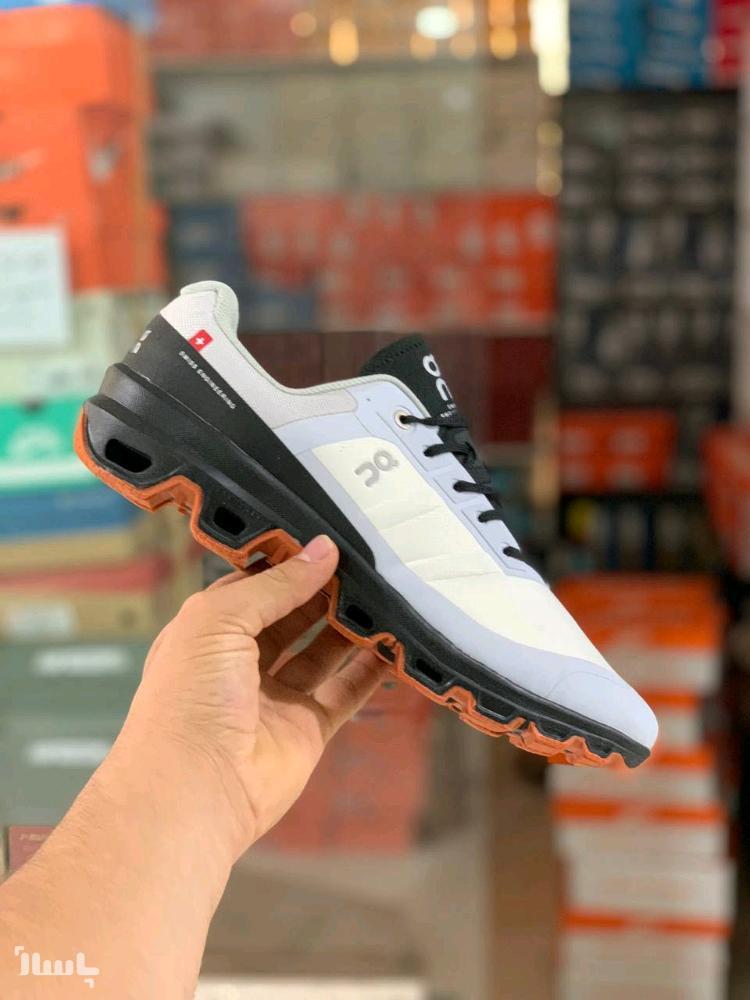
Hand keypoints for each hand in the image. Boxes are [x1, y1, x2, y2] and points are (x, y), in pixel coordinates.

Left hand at [120, 535, 386, 859]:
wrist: (192, 790)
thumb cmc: (188, 698)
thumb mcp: (220, 619)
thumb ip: (275, 585)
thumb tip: (323, 550)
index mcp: (209, 630)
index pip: (254, 584)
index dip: (287, 562)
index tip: (326, 540)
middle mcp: (240, 662)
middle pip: (292, 615)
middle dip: (323, 590)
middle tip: (364, 564)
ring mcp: (275, 697)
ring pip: (322, 651)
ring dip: (350, 625)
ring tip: (384, 595)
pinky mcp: (307, 729)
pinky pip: (346, 692)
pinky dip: (371, 670)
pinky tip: (393, 645)